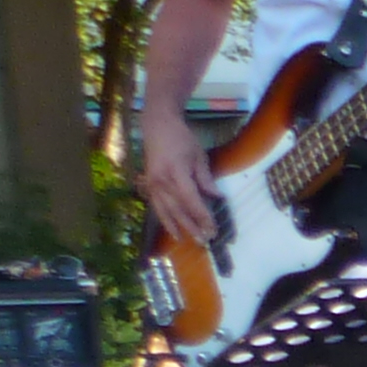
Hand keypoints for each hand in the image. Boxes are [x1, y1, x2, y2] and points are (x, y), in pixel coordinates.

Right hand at [140, 116, 216, 249]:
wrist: (157, 126)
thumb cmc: (181, 138)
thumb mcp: (198, 155)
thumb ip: (205, 179)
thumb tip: (217, 197)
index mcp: (176, 171)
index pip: (191, 199)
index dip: (202, 216)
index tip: (213, 228)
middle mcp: (161, 180)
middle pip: (179, 208)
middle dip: (193, 226)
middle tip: (205, 240)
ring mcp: (153, 184)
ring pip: (167, 211)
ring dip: (179, 227)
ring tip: (190, 241)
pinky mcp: (149, 185)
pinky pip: (158, 207)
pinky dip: (166, 221)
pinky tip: (174, 232)